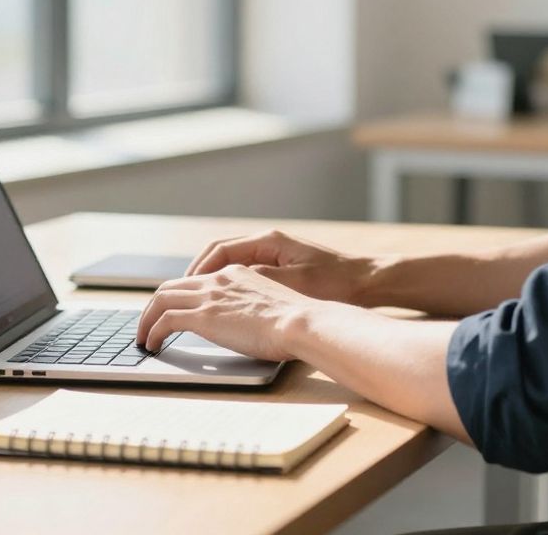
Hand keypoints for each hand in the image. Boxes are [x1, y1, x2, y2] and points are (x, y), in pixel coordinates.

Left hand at [134, 265, 323, 361]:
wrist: (301, 322)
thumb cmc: (296, 322)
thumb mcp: (270, 305)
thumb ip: (252, 309)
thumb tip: (245, 326)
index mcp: (236, 273)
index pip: (196, 281)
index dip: (179, 296)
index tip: (172, 311)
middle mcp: (219, 280)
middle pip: (171, 286)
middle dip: (154, 306)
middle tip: (148, 323)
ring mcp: (210, 296)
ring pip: (161, 299)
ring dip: (147, 319)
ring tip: (143, 337)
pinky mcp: (204, 316)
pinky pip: (165, 320)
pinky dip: (153, 331)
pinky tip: (152, 344)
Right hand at [186, 230, 381, 305]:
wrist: (368, 282)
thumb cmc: (336, 281)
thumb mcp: (294, 282)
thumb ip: (258, 281)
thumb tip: (225, 284)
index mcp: (267, 242)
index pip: (219, 250)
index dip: (198, 270)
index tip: (184, 287)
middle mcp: (268, 244)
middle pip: (219, 255)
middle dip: (198, 275)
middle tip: (180, 295)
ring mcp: (275, 256)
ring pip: (231, 266)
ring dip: (212, 281)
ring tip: (196, 302)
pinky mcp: (282, 270)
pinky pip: (245, 275)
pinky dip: (230, 288)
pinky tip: (226, 306)